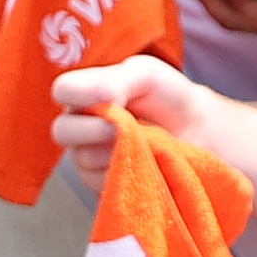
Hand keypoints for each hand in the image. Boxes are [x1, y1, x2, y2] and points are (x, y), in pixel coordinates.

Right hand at [50, 54, 202, 193]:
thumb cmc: (168, 96)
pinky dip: (122, 171)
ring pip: (82, 159)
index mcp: (86, 93)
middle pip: (61, 131)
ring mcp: (89, 156)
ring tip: (141, 144)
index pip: (62, 90)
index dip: (78, 94)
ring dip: (112, 152)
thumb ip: (120, 79)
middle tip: (118, 129)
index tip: (111, 96)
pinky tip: (141, 162)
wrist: (194, 130)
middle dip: (91, 130)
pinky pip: (100, 182)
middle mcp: (81, 124)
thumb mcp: (146, 74)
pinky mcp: (102, 183)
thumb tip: (103, 99)